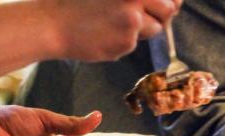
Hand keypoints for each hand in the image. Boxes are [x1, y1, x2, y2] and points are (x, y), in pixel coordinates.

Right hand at [41, 0, 180, 61]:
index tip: (168, 4)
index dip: (170, 0)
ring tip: (113, 23)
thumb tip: (173, 2)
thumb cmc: (76, 2)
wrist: (51, 24)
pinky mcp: (126, 41)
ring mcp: (132, 20)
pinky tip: (103, 34)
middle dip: (160, 14)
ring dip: (142, 29)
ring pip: (155, 29)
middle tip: (137, 15)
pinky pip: (136, 43)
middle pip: (168, 9)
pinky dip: (124, 41)